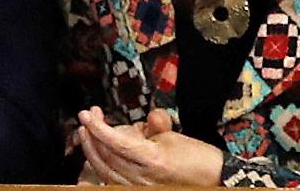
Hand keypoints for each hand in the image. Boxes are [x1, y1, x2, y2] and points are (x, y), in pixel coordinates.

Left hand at [78, 105, 222, 185]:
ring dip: (92, 150)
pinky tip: (91, 158)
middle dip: (92, 136)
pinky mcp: (137, 190)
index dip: (99, 129)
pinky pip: (111, 180)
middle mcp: (143, 178)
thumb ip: (156, 125)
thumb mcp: (175, 136)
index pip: (117, 144)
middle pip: (107, 157)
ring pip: (105, 170)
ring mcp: (139, 187)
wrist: (212, 180)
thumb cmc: (196, 158)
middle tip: (87, 118)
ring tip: (87, 133)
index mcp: (153, 160)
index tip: (87, 115)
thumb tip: (150, 118)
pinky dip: (99, 168)